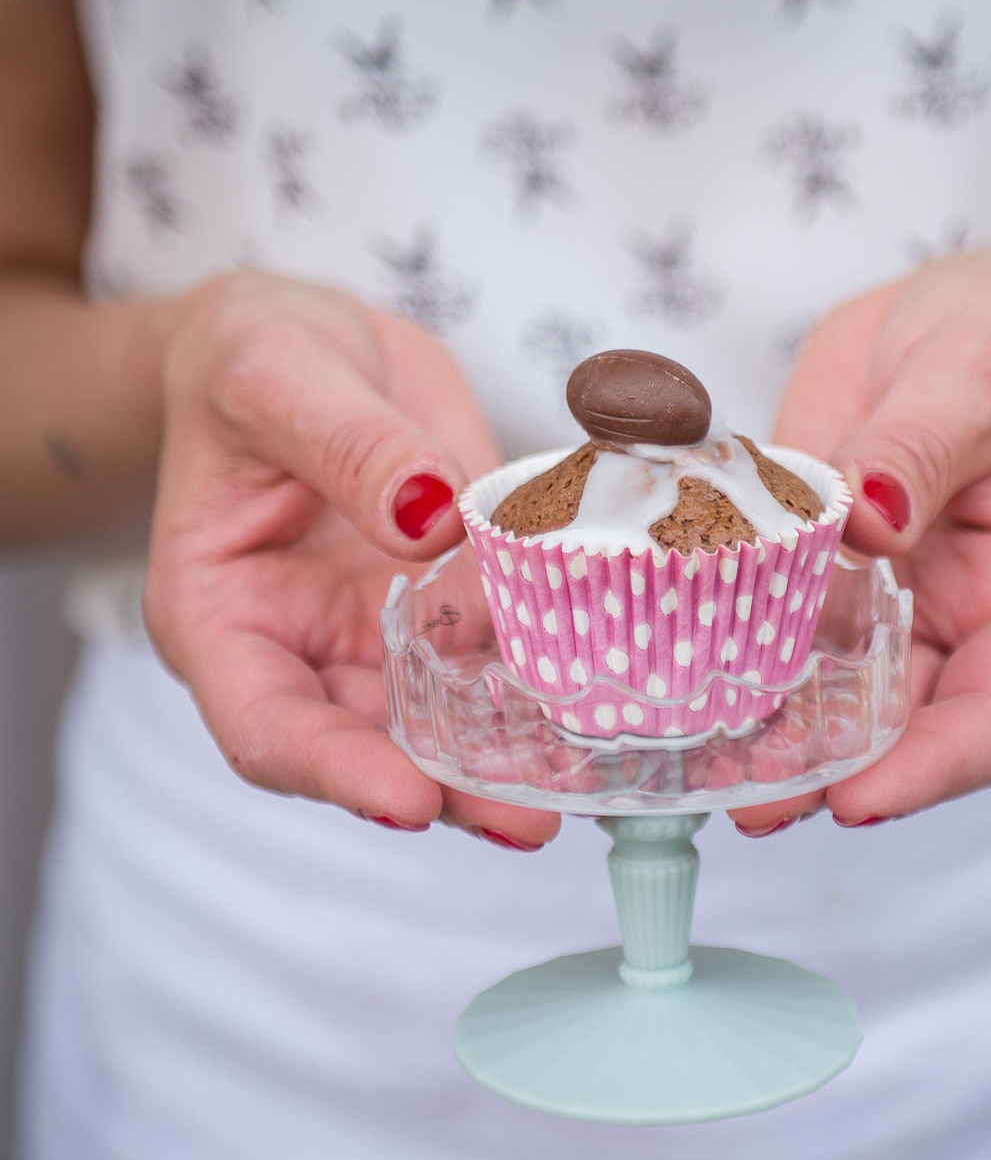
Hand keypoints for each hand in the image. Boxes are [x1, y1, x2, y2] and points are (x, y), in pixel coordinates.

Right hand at [144, 270, 562, 846]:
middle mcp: (300, 650)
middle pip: (366, 748)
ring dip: (508, 762)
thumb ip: (350, 445)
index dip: (335, 772)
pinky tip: (601, 711)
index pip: (264, 726)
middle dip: (448, 791)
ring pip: (441, 725)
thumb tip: (426, 512)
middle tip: (532, 817)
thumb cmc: (253, 358)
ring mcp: (379, 640)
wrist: (306, 342)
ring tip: (582, 787)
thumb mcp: (280, 375)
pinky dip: (542, 690)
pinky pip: (496, 662)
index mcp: (219, 615)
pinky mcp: (449, 612)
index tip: (412, 800)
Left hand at [731, 244, 990, 833]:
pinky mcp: (809, 567)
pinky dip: (719, 653)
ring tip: (689, 765)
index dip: (932, 772)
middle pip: (896, 731)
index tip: (858, 799)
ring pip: (822, 695)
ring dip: (762, 737)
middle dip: (824, 775)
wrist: (962, 308)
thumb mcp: (984, 373)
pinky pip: (763, 622)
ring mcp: (876, 600)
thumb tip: (868, 515)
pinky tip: (661, 669)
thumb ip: (926, 443)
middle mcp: (951, 618)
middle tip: (742, 800)